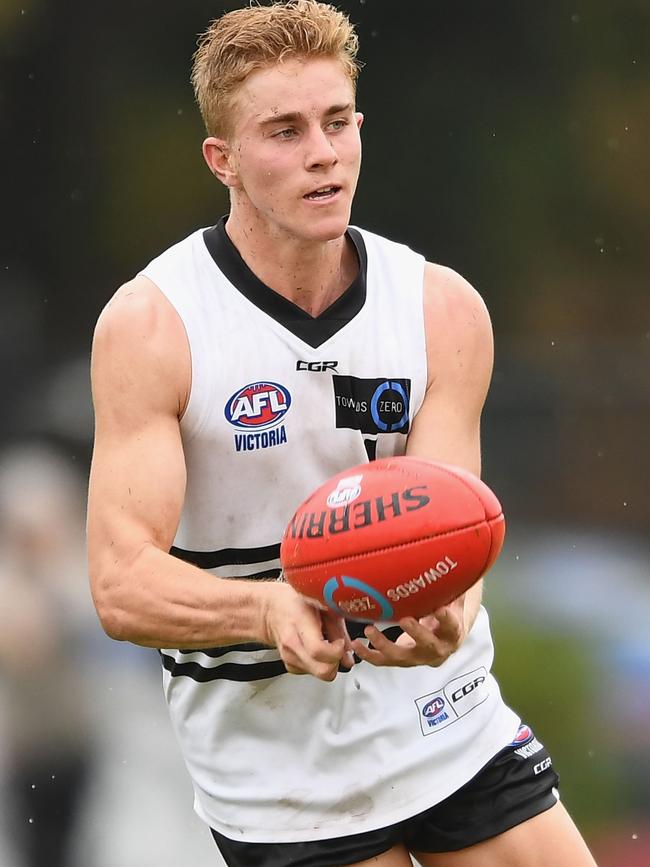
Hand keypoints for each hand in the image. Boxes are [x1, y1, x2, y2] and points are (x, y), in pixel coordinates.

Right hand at [260, 583, 353, 680]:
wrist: (271, 610)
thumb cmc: (296, 603)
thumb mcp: (322, 605)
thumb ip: (338, 630)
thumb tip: (349, 653)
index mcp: (300, 623)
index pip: (319, 650)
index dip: (337, 650)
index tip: (340, 642)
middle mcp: (292, 644)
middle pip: (322, 670)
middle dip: (336, 662)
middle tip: (337, 648)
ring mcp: (289, 657)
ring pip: (319, 675)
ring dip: (328, 664)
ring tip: (326, 645)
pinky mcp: (290, 666)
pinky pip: (312, 673)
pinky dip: (319, 664)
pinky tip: (317, 649)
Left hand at [352, 594, 467, 667]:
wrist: (446, 640)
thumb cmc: (446, 616)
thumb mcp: (453, 602)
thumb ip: (450, 587)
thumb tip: (452, 565)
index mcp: (451, 634)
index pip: (451, 627)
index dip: (446, 619)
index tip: (440, 609)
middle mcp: (436, 649)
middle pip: (428, 645)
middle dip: (416, 632)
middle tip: (405, 620)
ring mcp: (418, 658)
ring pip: (401, 656)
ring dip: (384, 645)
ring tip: (370, 631)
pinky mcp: (402, 661)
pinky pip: (384, 661)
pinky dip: (369, 654)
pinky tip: (356, 645)